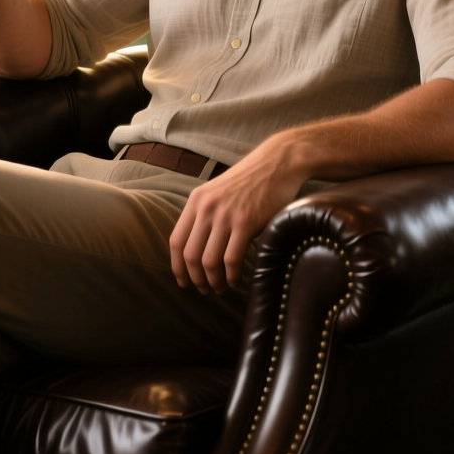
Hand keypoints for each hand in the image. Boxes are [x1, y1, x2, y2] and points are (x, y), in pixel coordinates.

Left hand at [168, 133, 307, 294]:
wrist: (278, 162)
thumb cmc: (251, 181)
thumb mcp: (218, 192)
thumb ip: (205, 215)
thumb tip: (196, 249)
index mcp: (196, 200)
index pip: (176, 241)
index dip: (177, 267)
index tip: (183, 282)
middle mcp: (206, 207)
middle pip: (190, 256)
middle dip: (196, 280)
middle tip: (206, 290)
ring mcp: (226, 215)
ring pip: (209, 262)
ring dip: (214, 282)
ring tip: (222, 287)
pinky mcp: (246, 222)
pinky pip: (232, 259)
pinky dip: (232, 276)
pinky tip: (236, 280)